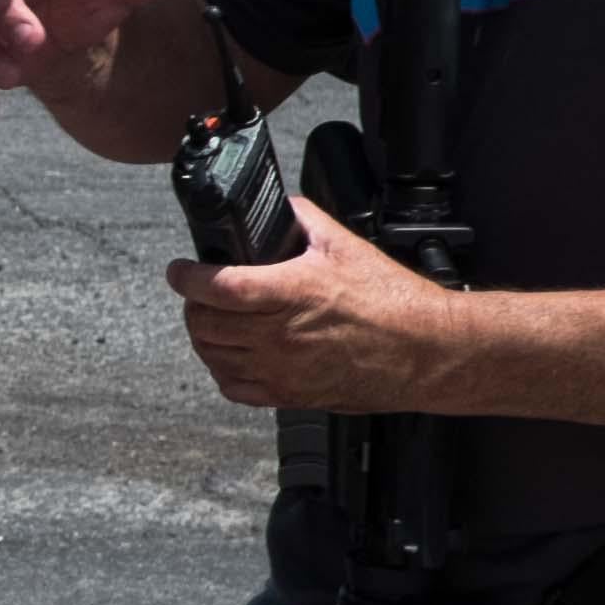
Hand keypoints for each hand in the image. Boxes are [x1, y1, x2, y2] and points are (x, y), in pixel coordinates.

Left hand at [170, 214, 468, 413]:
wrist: (424, 350)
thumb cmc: (392, 300)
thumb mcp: (346, 244)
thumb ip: (302, 220)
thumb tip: (277, 209)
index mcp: (293, 292)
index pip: (218, 287)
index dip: (188, 277)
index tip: (180, 270)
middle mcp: (281, 335)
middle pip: (207, 324)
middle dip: (193, 304)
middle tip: (199, 292)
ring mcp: (283, 370)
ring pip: (214, 356)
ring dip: (205, 336)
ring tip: (213, 320)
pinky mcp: (290, 396)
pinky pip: (234, 388)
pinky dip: (223, 370)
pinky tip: (233, 354)